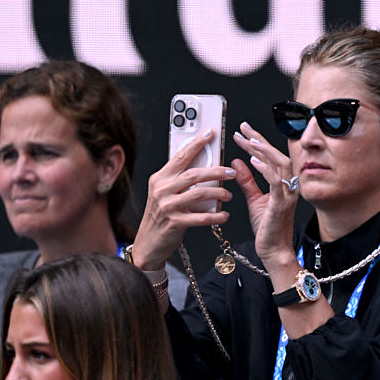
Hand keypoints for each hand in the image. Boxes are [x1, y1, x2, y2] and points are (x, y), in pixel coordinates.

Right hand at [131, 129, 234, 269]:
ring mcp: (167, 206)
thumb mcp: (164, 194)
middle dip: (216, 171)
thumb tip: (203, 166)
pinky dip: (216, 216)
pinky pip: (201, 217)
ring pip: (199, 193)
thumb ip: (179, 180)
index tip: (211, 134)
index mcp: (160, 178)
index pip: (181, 156)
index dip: (197, 143)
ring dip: (218, 193)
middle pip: (194, 174)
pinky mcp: (174, 223)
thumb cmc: (160, 218)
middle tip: (231, 172)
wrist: (148, 245)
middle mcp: (162, 190)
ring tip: (228, 195)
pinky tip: (224, 215)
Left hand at [231, 121, 299, 271]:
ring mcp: (287, 195)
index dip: (257, 142)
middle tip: (243, 128)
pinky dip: (264, 170)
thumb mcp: (254, 199)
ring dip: (263, 150)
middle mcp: (288, 186)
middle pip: (277, 155)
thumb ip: (247, 181)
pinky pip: (275, 182)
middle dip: (259, 140)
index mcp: (282, 184)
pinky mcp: (281, 204)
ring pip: (279, 164)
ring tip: (248, 141)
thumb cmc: (268, 228)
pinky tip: (253, 161)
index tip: (243, 131)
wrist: (274, 251)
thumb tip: (237, 162)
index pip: (270, 157)